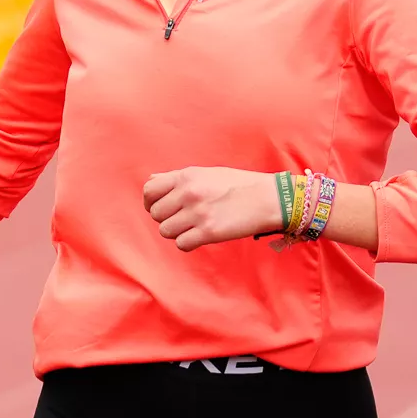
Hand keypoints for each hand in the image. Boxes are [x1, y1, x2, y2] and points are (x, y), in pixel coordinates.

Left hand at [142, 167, 284, 251]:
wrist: (267, 198)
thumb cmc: (237, 185)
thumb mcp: (206, 173)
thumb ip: (177, 178)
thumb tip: (151, 179)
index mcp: (186, 176)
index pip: (149, 190)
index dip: (151, 202)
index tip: (161, 207)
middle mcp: (189, 193)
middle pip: (156, 214)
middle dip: (166, 218)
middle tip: (182, 219)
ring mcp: (198, 213)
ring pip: (166, 231)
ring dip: (177, 232)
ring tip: (193, 227)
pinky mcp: (208, 232)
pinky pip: (181, 244)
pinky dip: (188, 243)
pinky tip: (200, 237)